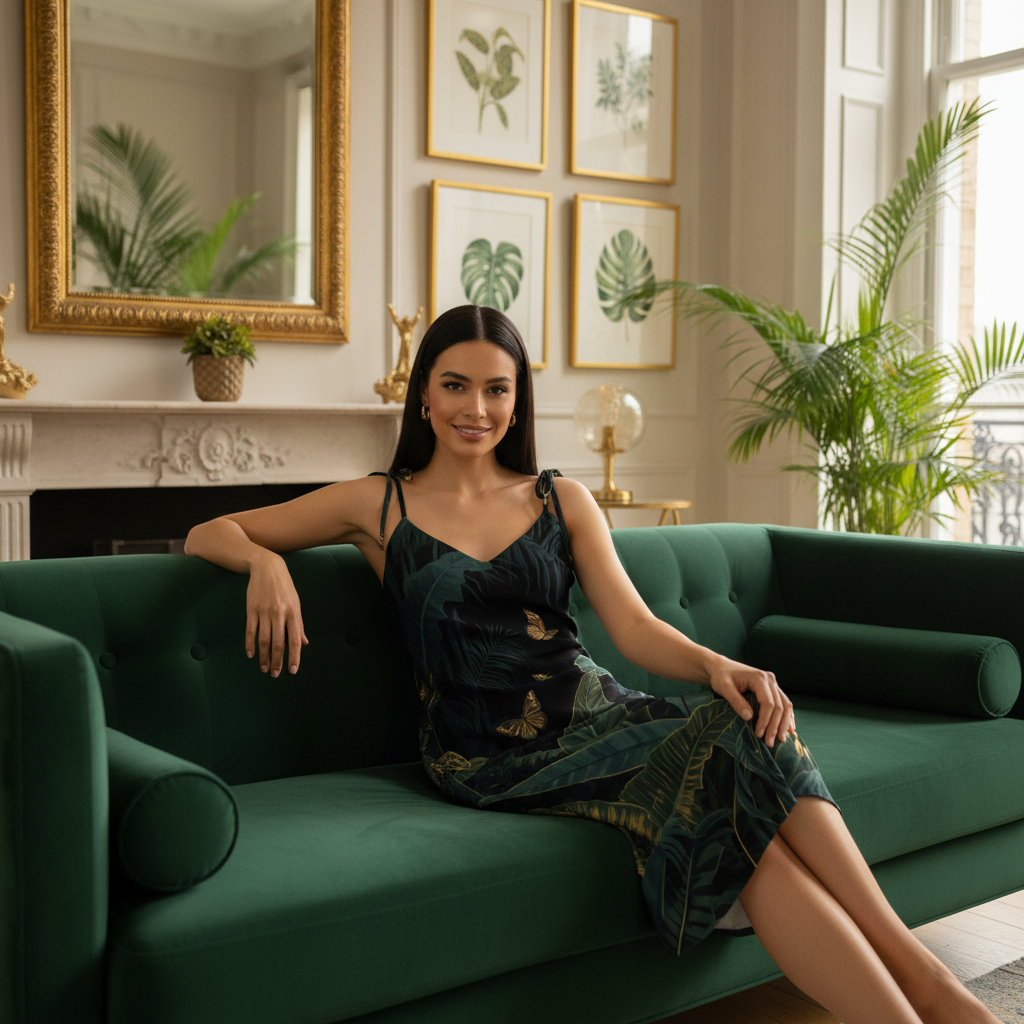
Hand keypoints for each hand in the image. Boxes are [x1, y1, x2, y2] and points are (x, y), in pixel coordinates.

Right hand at [245, 552, 308, 676]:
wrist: (268, 568)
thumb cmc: (285, 588)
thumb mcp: (297, 604)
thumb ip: (299, 625)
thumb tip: (304, 643)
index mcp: (294, 613)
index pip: (294, 640)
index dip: (294, 657)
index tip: (292, 671)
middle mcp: (279, 613)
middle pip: (277, 643)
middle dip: (277, 661)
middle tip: (275, 674)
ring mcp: (264, 611)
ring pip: (263, 639)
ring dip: (263, 656)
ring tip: (264, 668)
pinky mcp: (252, 609)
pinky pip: (250, 630)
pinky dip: (250, 644)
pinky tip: (251, 654)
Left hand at [707, 656, 794, 747]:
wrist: (721, 667)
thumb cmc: (721, 677)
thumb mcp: (723, 688)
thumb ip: (736, 701)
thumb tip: (749, 717)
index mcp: (759, 678)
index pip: (768, 703)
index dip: (765, 720)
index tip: (759, 734)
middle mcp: (770, 679)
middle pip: (780, 706)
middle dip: (776, 726)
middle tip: (770, 743)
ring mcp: (773, 683)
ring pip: (786, 705)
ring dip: (785, 723)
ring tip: (781, 740)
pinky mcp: (773, 688)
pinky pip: (784, 702)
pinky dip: (787, 716)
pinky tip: (789, 728)